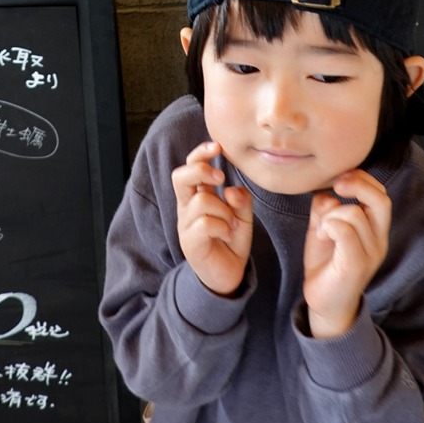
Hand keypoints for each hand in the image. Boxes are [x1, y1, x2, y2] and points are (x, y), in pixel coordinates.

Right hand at [171, 141, 252, 296]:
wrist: (228, 276)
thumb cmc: (231, 241)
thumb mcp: (242, 216)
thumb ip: (241, 200)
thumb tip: (231, 189)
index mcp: (196, 196)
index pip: (189, 166)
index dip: (200, 153)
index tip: (218, 146)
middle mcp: (187, 208)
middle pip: (181, 176)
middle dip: (202, 170)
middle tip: (221, 178)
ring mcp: (186, 225)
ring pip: (202, 201)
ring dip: (224, 210)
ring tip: (231, 224)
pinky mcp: (190, 243)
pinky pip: (206, 224)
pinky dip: (223, 227)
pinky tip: (228, 236)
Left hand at [303, 169, 390, 337]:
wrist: (324, 303)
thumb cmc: (326, 263)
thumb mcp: (324, 227)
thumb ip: (326, 207)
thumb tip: (326, 192)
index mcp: (375, 229)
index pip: (381, 194)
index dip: (362, 178)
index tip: (340, 177)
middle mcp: (379, 240)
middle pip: (381, 200)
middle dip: (357, 184)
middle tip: (337, 186)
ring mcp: (370, 254)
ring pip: (355, 213)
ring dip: (331, 214)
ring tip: (322, 229)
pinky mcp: (356, 265)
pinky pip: (345, 231)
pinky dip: (328, 226)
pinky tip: (321, 236)